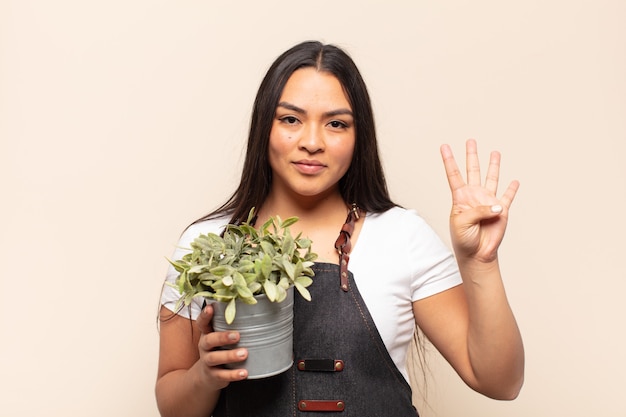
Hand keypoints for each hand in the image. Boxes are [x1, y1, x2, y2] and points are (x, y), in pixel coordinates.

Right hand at [196, 304, 248, 386]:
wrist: (206, 377)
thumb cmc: (218, 350)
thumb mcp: (219, 337)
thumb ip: (229, 326)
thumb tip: (253, 307)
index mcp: (207, 334)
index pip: (202, 323)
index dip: (205, 315)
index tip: (211, 308)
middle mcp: (204, 347)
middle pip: (209, 340)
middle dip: (222, 337)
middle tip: (237, 335)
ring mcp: (207, 362)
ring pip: (215, 358)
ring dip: (230, 355)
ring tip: (244, 353)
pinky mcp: (213, 376)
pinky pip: (222, 375)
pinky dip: (233, 374)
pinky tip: (244, 373)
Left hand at [440, 139, 518, 263]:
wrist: (476, 254)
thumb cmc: (464, 239)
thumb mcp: (463, 223)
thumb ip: (478, 211)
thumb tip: (496, 205)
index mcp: (460, 198)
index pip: (453, 175)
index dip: (449, 160)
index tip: (444, 146)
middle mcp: (474, 196)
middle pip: (473, 170)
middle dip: (472, 155)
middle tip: (470, 141)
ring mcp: (488, 202)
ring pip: (492, 178)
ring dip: (493, 165)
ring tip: (494, 152)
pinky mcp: (501, 210)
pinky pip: (508, 197)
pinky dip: (512, 189)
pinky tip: (514, 180)